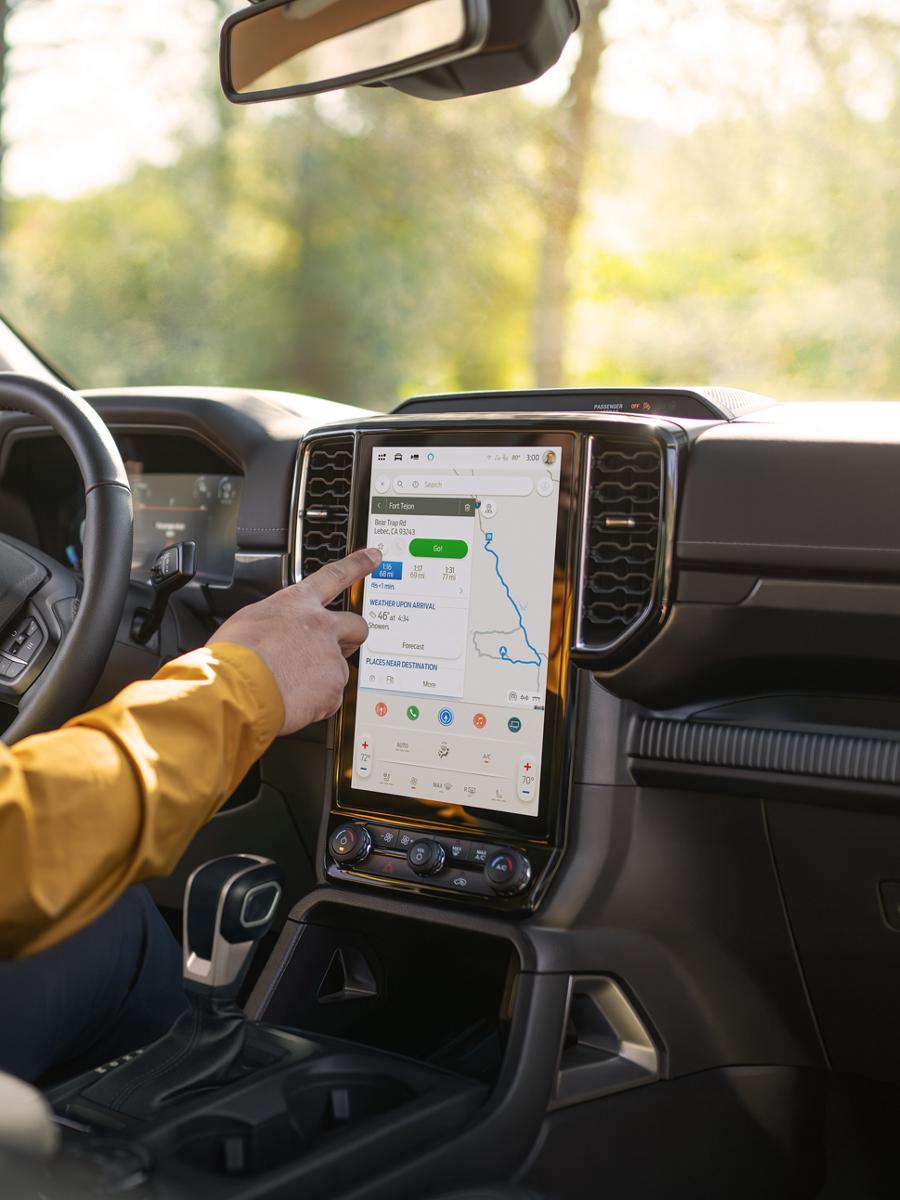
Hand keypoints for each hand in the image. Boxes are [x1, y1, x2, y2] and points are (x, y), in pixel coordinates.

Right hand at [209, 548, 380, 734]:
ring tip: (290, 686)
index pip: (334, 575)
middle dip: (353, 635)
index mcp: (296, 604)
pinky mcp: (333, 689)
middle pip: (356, 625)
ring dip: (321, 679)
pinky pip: (330, 699)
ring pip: (338, 668)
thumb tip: (274, 631)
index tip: (373, 556)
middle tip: (341, 646)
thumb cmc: (233, 656)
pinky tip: (293, 702)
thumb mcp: (249, 621)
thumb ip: (274, 622)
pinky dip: (315, 704)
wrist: (235, 689)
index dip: (357, 564)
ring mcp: (330, 658)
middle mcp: (320, 627)